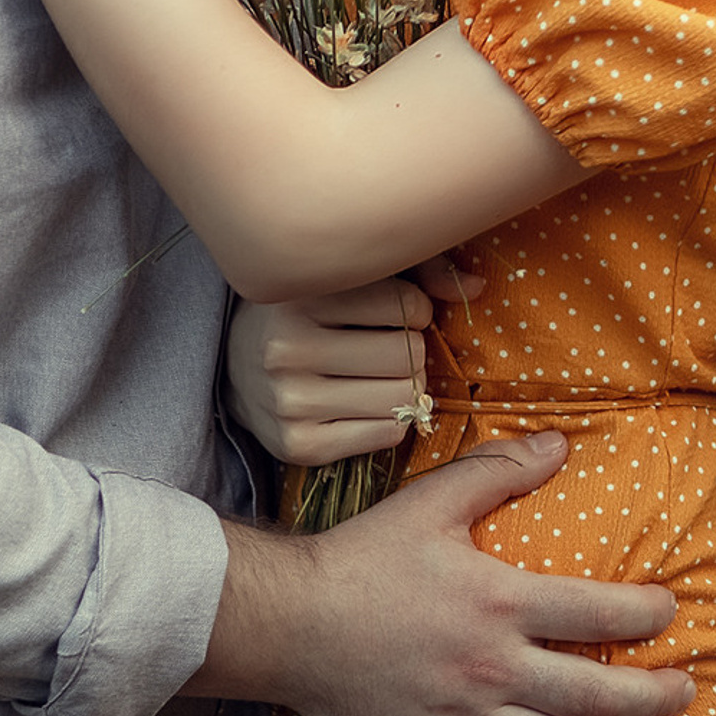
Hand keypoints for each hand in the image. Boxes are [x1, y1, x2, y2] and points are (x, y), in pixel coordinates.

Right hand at [192, 431, 689, 715]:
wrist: (293, 622)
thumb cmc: (364, 558)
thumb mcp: (431, 500)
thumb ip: (499, 470)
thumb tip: (560, 445)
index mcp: (498, 600)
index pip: (595, 611)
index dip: (644, 614)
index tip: (670, 612)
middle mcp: (493, 668)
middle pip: (596, 694)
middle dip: (653, 696)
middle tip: (686, 691)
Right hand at [227, 262, 484, 464]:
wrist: (235, 363)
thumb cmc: (309, 308)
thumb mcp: (351, 274)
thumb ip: (417, 270)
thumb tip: (480, 286)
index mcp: (300, 294)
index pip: (407, 305)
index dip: (415, 309)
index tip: (395, 310)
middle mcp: (286, 348)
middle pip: (408, 356)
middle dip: (411, 351)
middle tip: (388, 346)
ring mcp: (289, 402)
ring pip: (402, 400)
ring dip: (405, 388)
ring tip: (379, 374)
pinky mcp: (297, 446)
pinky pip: (386, 436)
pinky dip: (389, 421)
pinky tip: (365, 403)